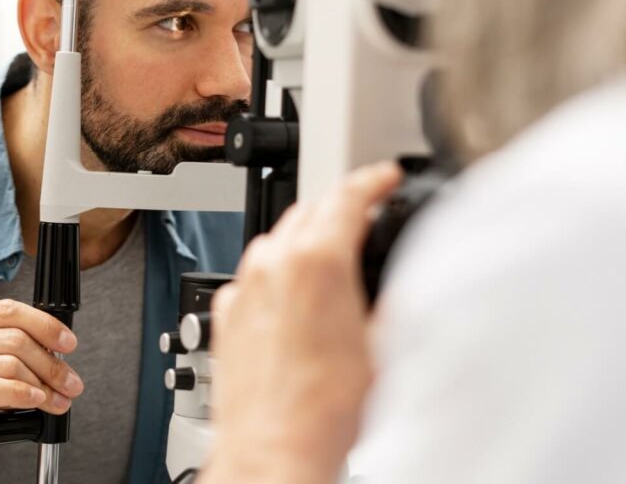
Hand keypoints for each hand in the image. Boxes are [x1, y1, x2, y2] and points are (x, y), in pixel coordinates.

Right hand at [0, 299, 83, 483]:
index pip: (8, 311)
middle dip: (51, 364)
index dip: (44, 325)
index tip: (68, 344)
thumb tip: (59, 354)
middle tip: (70, 383)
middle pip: (13, 339)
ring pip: (5, 364)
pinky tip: (34, 401)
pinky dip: (17, 394)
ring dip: (41, 384)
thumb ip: (14, 352)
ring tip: (56, 399)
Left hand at [200, 162, 401, 483]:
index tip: (383, 178)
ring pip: (275, 238)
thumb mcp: (381, 344)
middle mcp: (272, 263)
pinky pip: (252, 273)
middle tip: (363, 211)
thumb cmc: (321, 409)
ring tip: (331, 252)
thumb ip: (390, 299)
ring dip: (305, 235)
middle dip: (339, 204)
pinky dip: (275, 271)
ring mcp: (243, 285)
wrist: (273, 446)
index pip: (347, 195)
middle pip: (309, 209)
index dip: (372, 180)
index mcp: (316, 261)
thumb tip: (399, 283)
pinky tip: (293, 295)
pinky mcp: (226, 310)